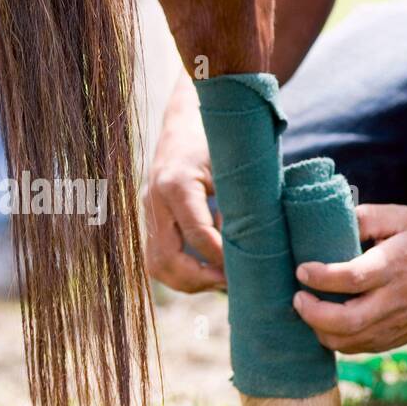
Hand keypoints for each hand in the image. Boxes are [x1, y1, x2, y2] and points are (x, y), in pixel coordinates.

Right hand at [144, 71, 225, 291]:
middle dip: (199, 280)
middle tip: (229, 285)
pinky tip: (206, 272)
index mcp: (177, 183)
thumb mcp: (234, 164)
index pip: (198, 235)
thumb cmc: (217, 139)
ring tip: (218, 283)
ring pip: (155, 265)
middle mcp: (154, 199)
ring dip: (186, 282)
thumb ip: (243, 201)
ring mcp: (147, 211)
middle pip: (166, 259)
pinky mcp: (148, 219)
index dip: (222, 259)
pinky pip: (156, 257)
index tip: (245, 269)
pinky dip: (179, 272)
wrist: (185, 120)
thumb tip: (260, 246)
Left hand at [292, 203, 406, 352]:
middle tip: (298, 297)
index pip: (354, 278)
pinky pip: (351, 348)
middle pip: (347, 321)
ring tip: (306, 307)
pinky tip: (322, 319)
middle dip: (313, 313)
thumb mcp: (402, 220)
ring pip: (346, 341)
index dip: (323, 277)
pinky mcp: (386, 341)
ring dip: (317, 328)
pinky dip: (330, 337)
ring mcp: (389, 326)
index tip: (302, 269)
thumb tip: (335, 220)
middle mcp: (392, 302)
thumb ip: (368, 217)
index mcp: (394, 267)